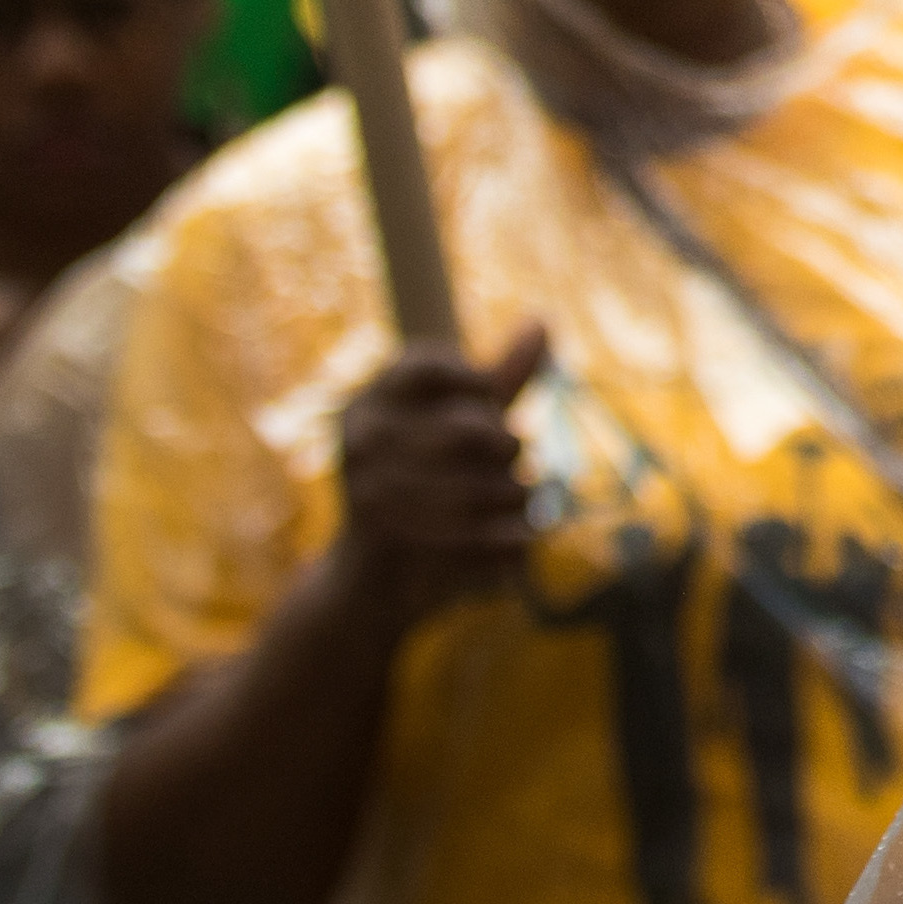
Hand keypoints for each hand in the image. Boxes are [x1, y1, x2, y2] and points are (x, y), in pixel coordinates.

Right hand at [329, 325, 546, 631]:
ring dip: (516, 497)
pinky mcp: (389, 545)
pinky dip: (508, 539)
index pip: (429, 362)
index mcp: (369, 401)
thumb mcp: (457, 427)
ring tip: (518, 501)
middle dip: (508, 446)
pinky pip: (475, 536)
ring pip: (482, 487)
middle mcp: (360, 440)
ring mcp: (368, 492)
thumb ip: (500, 378)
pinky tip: (516, 539)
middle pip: (471, 428)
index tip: (490, 405)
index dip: (476, 383)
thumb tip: (542, 320)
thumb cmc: (424, 486)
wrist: (370, 584)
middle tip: (513, 460)